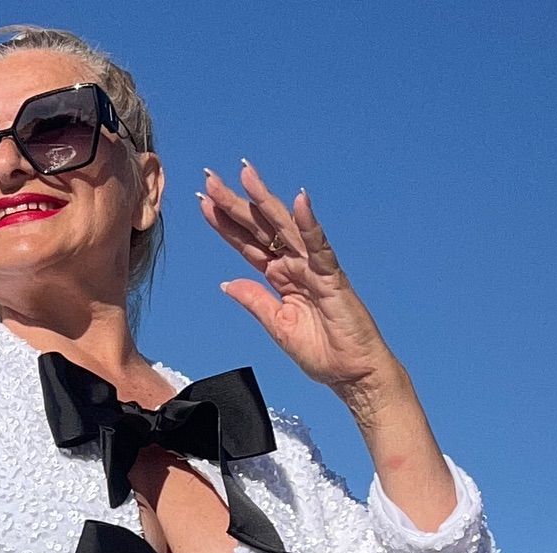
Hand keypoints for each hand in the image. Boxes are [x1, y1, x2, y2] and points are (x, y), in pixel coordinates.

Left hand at [197, 163, 400, 401]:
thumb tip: (227, 284)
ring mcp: (314, 268)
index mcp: (280, 278)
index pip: (248, 245)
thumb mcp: (278, 327)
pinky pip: (320, 247)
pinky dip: (310, 224)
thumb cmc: (322, 352)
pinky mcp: (333, 278)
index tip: (204, 203)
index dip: (226, 225)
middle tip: (212, 178)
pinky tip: (299, 202)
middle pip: (260, 228)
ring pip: (285, 228)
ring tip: (247, 176)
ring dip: (266, 201)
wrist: (352, 373)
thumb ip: (255, 302)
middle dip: (236, 204)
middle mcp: (295, 266)